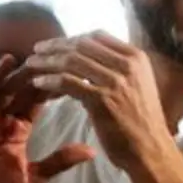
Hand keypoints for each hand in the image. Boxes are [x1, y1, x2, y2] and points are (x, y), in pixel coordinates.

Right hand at [0, 56, 94, 182]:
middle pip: (24, 87)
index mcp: (16, 129)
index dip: (56, 85)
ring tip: (45, 54)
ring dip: (25, 70)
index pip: (39, 100)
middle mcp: (1, 117)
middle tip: (63, 56)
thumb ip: (58, 162)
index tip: (74, 71)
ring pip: (8, 85)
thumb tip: (91, 152)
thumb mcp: (31, 178)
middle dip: (43, 72)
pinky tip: (10, 61)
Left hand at [23, 32, 172, 174]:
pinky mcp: (101, 100)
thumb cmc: (142, 118)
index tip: (57, 44)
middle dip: (56, 45)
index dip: (73, 37)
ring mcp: (115, 82)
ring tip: (32, 64)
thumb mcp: (139, 83)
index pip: (98, 35)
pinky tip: (38, 82)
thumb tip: (90, 55)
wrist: (150, 147)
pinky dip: (49, 80)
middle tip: (37, 50)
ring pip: (72, 61)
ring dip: (47, 61)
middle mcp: (128, 65)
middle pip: (82, 45)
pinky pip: (67, 82)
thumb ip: (120, 67)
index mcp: (137, 58)